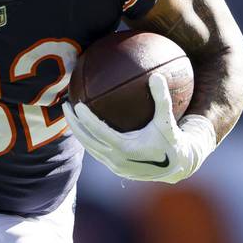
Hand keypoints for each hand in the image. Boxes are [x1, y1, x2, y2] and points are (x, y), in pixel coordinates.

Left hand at [61, 72, 216, 183]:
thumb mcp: (167, 120)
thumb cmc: (172, 140)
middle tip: (65, 105)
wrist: (177, 167)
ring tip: (70, 115)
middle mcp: (116, 159)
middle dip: (73, 124)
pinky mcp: (115, 168)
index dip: (86, 119)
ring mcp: (114, 166)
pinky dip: (88, 138)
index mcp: (126, 148)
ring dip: (78, 131)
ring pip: (89, 147)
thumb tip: (156, 75)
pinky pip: (96, 151)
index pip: (99, 132)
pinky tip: (84, 125)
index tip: (77, 104)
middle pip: (86, 140)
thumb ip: (162, 98)